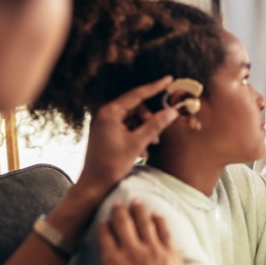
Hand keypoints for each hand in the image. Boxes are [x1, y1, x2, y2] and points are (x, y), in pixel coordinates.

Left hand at [77, 76, 177, 195]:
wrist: (94, 185)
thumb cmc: (111, 165)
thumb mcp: (137, 143)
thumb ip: (155, 125)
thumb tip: (171, 111)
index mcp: (109, 113)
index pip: (136, 95)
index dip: (155, 87)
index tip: (169, 79)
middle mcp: (105, 114)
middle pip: (136, 108)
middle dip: (149, 120)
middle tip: (156, 136)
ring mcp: (105, 124)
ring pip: (134, 119)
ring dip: (145, 130)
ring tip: (149, 146)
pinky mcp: (107, 132)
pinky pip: (127, 127)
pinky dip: (137, 136)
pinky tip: (142, 151)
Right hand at [98, 201, 191, 264]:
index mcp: (112, 264)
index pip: (105, 236)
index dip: (104, 226)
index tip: (105, 220)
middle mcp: (131, 252)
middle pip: (123, 223)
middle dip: (120, 211)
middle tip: (119, 203)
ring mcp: (153, 251)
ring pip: (144, 222)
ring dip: (139, 209)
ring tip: (137, 201)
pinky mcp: (171, 254)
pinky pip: (165, 231)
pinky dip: (160, 220)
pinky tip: (157, 214)